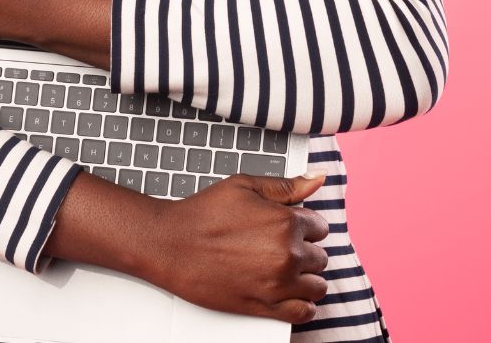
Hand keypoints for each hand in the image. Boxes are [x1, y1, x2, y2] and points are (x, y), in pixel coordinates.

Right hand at [146, 173, 330, 323]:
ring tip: (285, 270)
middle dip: (304, 251)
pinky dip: (303, 305)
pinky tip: (290, 294)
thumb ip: (286, 185)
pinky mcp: (264, 306)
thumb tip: (317, 179)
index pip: (320, 227)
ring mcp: (277, 284)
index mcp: (286, 222)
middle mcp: (287, 254)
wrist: (170, 244)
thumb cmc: (203, 214)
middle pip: (319, 257)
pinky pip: (303, 312)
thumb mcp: (244, 186)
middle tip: (280, 247)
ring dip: (306, 278)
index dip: (305, 226)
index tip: (291, 228)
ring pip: (316, 286)